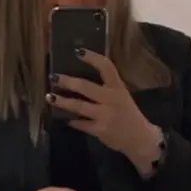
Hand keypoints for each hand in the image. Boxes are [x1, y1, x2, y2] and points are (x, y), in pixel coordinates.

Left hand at [47, 50, 159, 171]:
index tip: (78, 51)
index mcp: (118, 88)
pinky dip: (71, 121)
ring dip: (63, 101)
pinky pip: (80, 124)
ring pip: (78, 106)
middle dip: (67, 81)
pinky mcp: (99, 130)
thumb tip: (82, 80)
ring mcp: (104, 116)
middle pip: (85, 87)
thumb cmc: (130, 115)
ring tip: (50, 97)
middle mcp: (111, 100)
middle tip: (53, 77)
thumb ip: (107, 88)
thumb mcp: (122, 97)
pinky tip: (64, 118)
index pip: (106, 68)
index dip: (92, 58)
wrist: (140, 140)